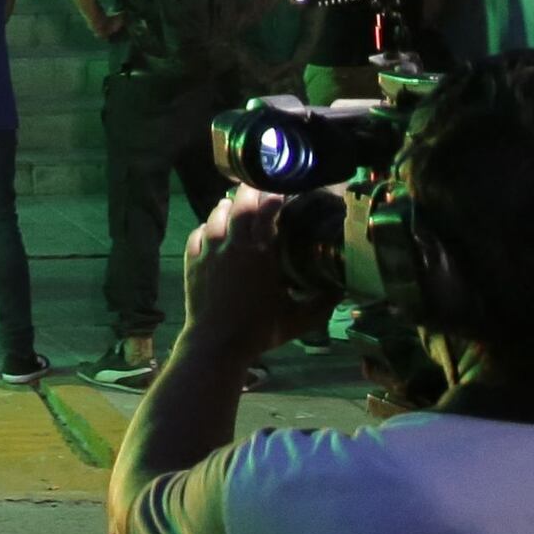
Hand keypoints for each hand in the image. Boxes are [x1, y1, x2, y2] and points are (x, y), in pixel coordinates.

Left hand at [174, 185, 307, 365]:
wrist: (217, 344)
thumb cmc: (260, 331)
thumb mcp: (299, 319)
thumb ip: (322, 302)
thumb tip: (342, 289)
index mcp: (261, 253)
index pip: (267, 212)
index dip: (275, 198)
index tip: (282, 194)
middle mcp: (234, 245)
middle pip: (240, 205)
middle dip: (249, 192)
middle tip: (257, 189)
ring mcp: (210, 251)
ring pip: (216, 215)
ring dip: (227, 207)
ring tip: (234, 204)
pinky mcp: (192, 261)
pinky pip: (197, 234)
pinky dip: (206, 228)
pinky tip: (211, 230)